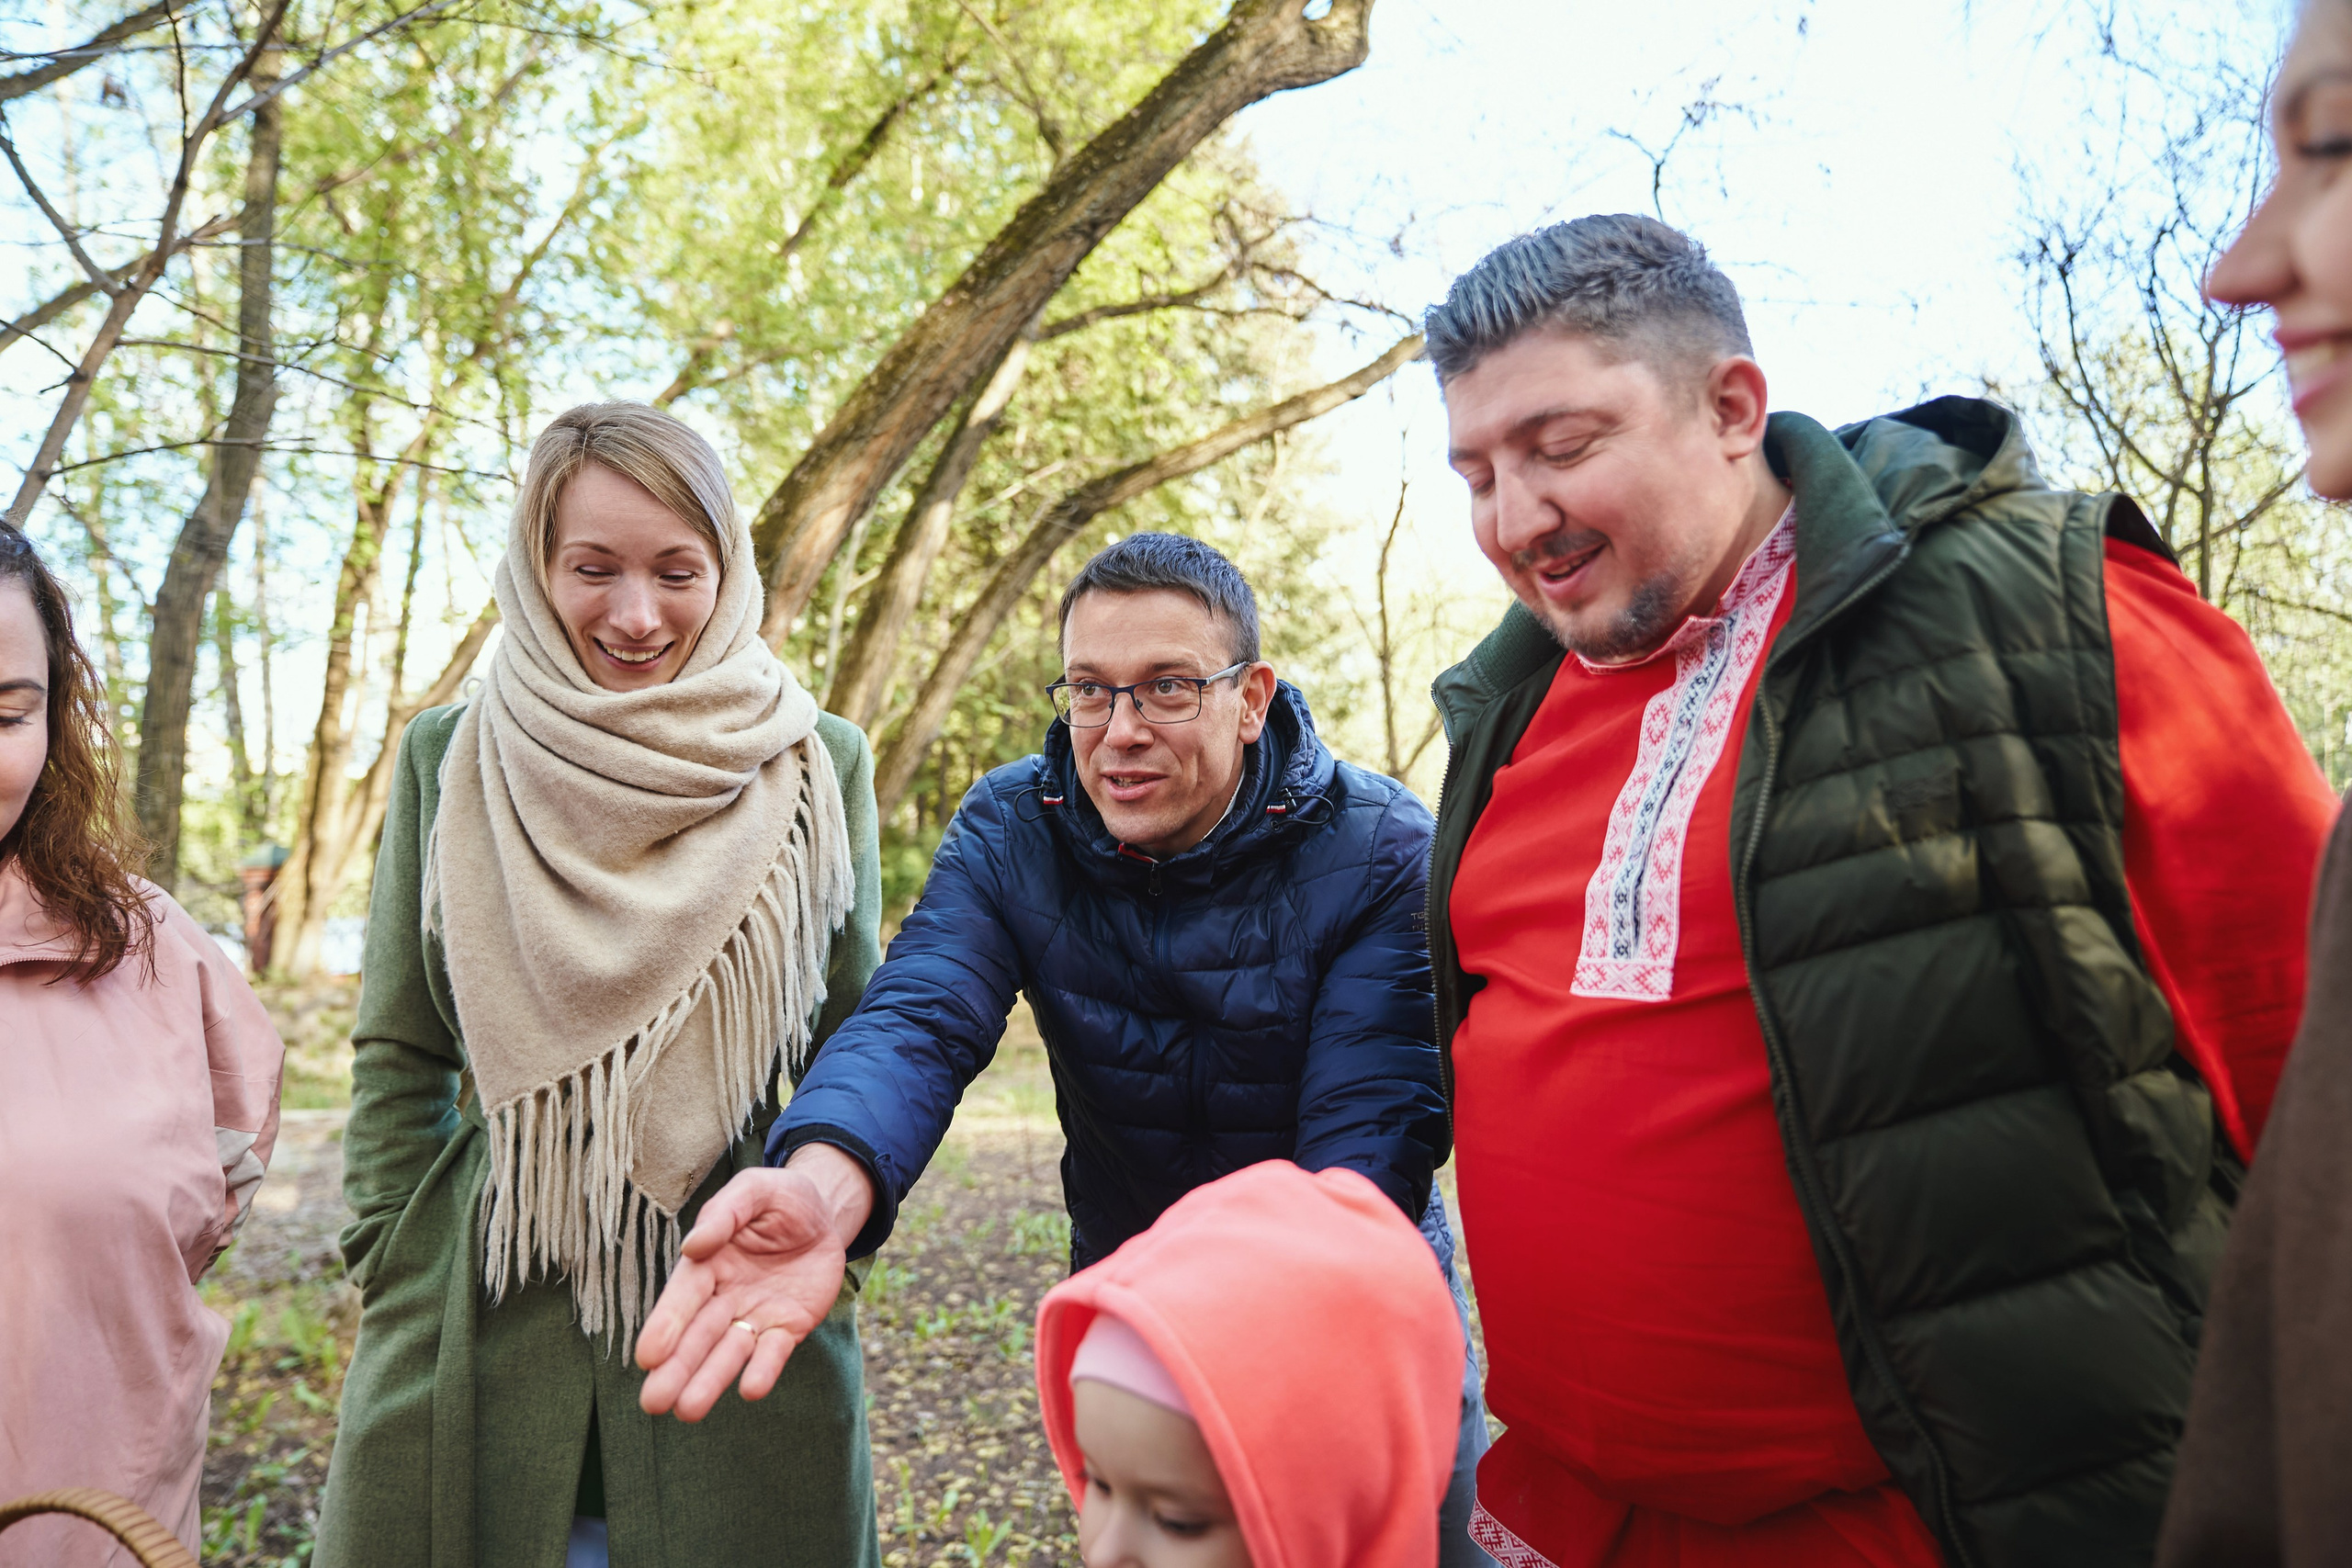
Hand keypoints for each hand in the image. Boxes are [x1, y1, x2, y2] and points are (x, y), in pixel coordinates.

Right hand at [636, 1145, 875, 1420]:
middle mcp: (725, 1297)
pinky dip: (763, 1370)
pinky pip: (773, 1352)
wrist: (825, 1214)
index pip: (683, 1298)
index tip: (648, 1356)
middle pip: (698, 1336)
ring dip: (709, 1380)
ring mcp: (755, 1316)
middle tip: (653, 1403)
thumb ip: (726, 1213)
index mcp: (707, 1265)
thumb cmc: (780, 1199)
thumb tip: (694, 1246)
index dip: (666, 1326)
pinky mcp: (787, 1328)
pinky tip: (751, 1390)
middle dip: (676, 1369)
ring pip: (729, 1352)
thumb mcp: (754, 1191)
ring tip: (687, 1411)